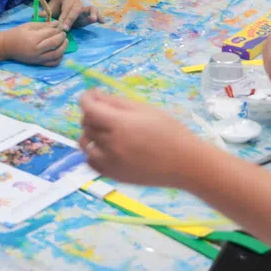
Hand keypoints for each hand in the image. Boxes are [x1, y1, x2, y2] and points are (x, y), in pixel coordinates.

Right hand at [5, 22, 67, 65]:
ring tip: (64, 42)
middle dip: (62, 37)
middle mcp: (37, 50)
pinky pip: (52, 63)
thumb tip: (57, 24)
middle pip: (55, 43)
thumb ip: (44, 25)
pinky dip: (59, 58)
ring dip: (63, 47)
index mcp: (34, 38)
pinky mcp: (38, 63)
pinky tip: (60, 52)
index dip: (58, 29)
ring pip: (57, 54)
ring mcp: (38, 58)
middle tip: (63, 33)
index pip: (51, 33)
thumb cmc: (16, 33)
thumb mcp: (29, 25)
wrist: (6, 46)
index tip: (60, 26)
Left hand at [48, 0, 103, 29]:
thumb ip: (46, 12)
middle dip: (72, 19)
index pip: (66, 9)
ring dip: (92, 13)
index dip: (64, 18)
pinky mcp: (89, 14)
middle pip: (77, 9)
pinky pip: (96, 14)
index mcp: (68, 0)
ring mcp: (85, 8)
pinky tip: (103, 22)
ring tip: (93, 19)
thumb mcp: (52, 6)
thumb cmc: (59, 4)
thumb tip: (33, 17)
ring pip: (90, 8)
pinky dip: (100, 17)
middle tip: (67, 28)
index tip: (61, 27)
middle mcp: (78, 3)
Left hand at [78, 90, 206, 188]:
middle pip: (86, 124)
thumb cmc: (169, 131)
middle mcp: (111, 144)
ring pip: (85, 143)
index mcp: (120, 125)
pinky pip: (91, 161)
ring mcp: (110, 162)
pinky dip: (92, 152)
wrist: (185, 163)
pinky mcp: (113, 175)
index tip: (92, 94)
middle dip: (91, 113)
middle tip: (104, 110)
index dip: (86, 98)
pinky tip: (105, 147)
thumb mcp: (144, 109)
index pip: (88, 108)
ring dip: (89, 133)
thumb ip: (116, 103)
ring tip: (104, 129)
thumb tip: (96, 96)